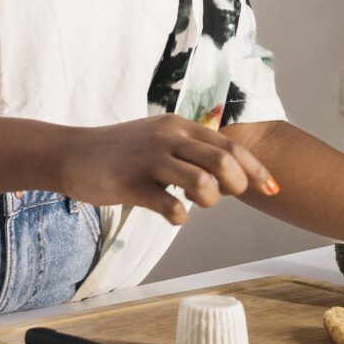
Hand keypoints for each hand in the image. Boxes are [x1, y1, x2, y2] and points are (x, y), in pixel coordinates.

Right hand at [54, 114, 278, 225]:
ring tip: (195, 204)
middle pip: (224, 162)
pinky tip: (171, 214)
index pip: (231, 146)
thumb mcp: (160, 139)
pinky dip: (179, 216)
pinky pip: (169, 206)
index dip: (257, 170)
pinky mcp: (130, 183)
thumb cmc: (120, 152)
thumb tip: (232, 175)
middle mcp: (168, 137)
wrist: (70, 153)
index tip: (273, 190)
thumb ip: (193, 151)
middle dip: (238, 186)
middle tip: (226, 198)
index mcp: (180, 126)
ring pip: (202, 183)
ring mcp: (149, 159)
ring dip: (209, 201)